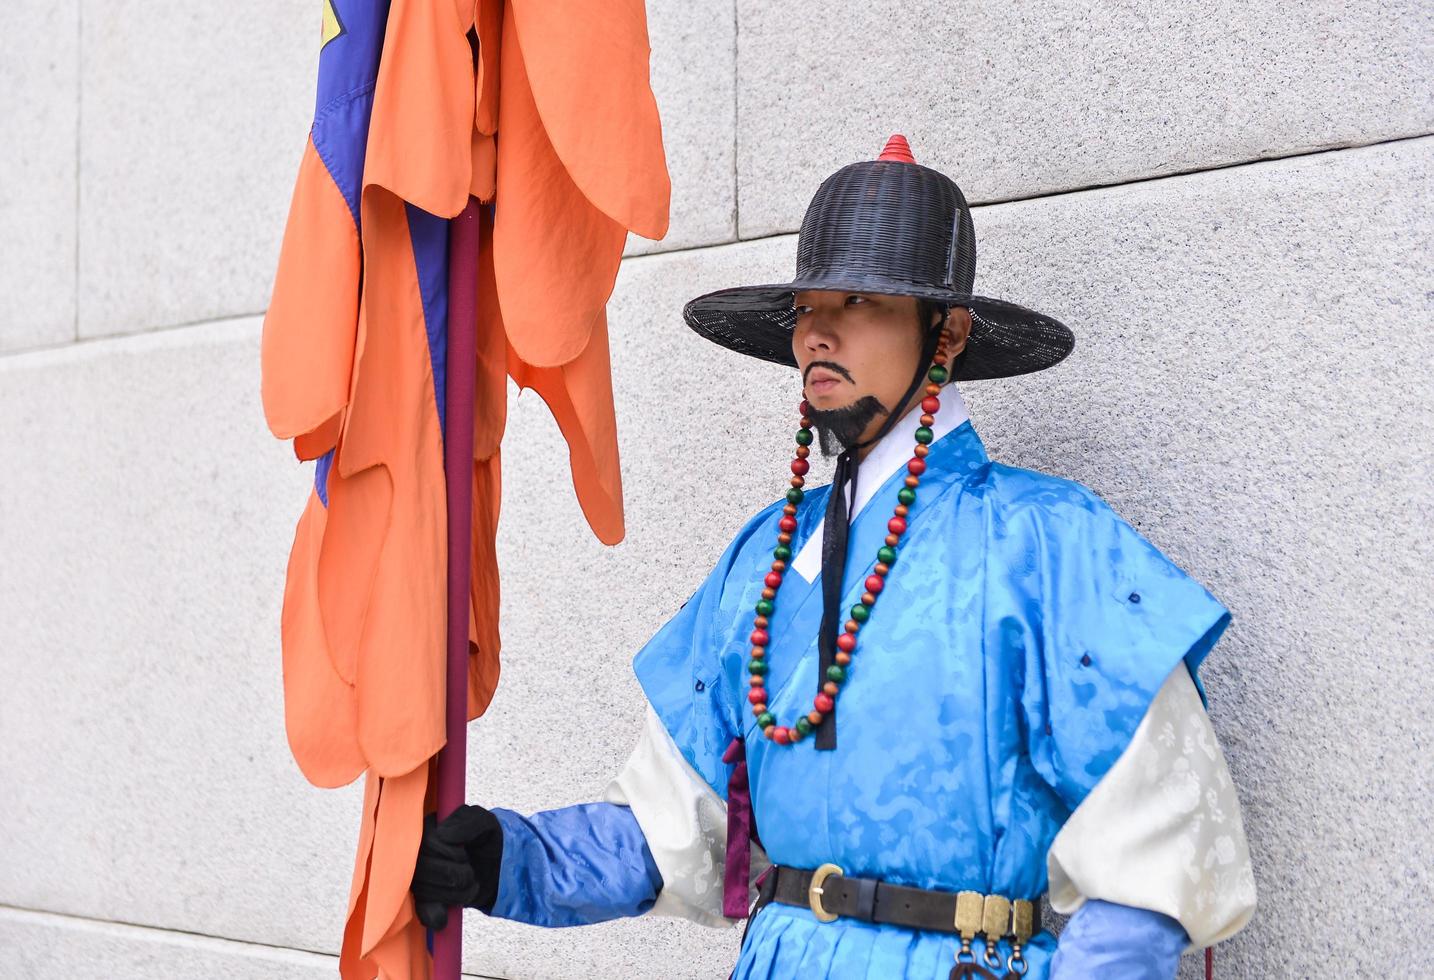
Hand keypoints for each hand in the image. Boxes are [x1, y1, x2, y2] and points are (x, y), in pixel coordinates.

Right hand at [410, 804, 503, 930]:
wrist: (497, 866)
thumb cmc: (488, 838)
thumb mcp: (485, 823)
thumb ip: (467, 822)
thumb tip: (442, 835)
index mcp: (427, 828)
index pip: (427, 843)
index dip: (450, 852)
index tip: (465, 852)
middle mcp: (417, 852)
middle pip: (423, 868)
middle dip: (455, 873)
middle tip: (470, 870)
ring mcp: (420, 877)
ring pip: (425, 890)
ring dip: (456, 892)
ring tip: (471, 884)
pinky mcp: (426, 899)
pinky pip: (422, 910)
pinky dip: (435, 915)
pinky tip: (446, 917)